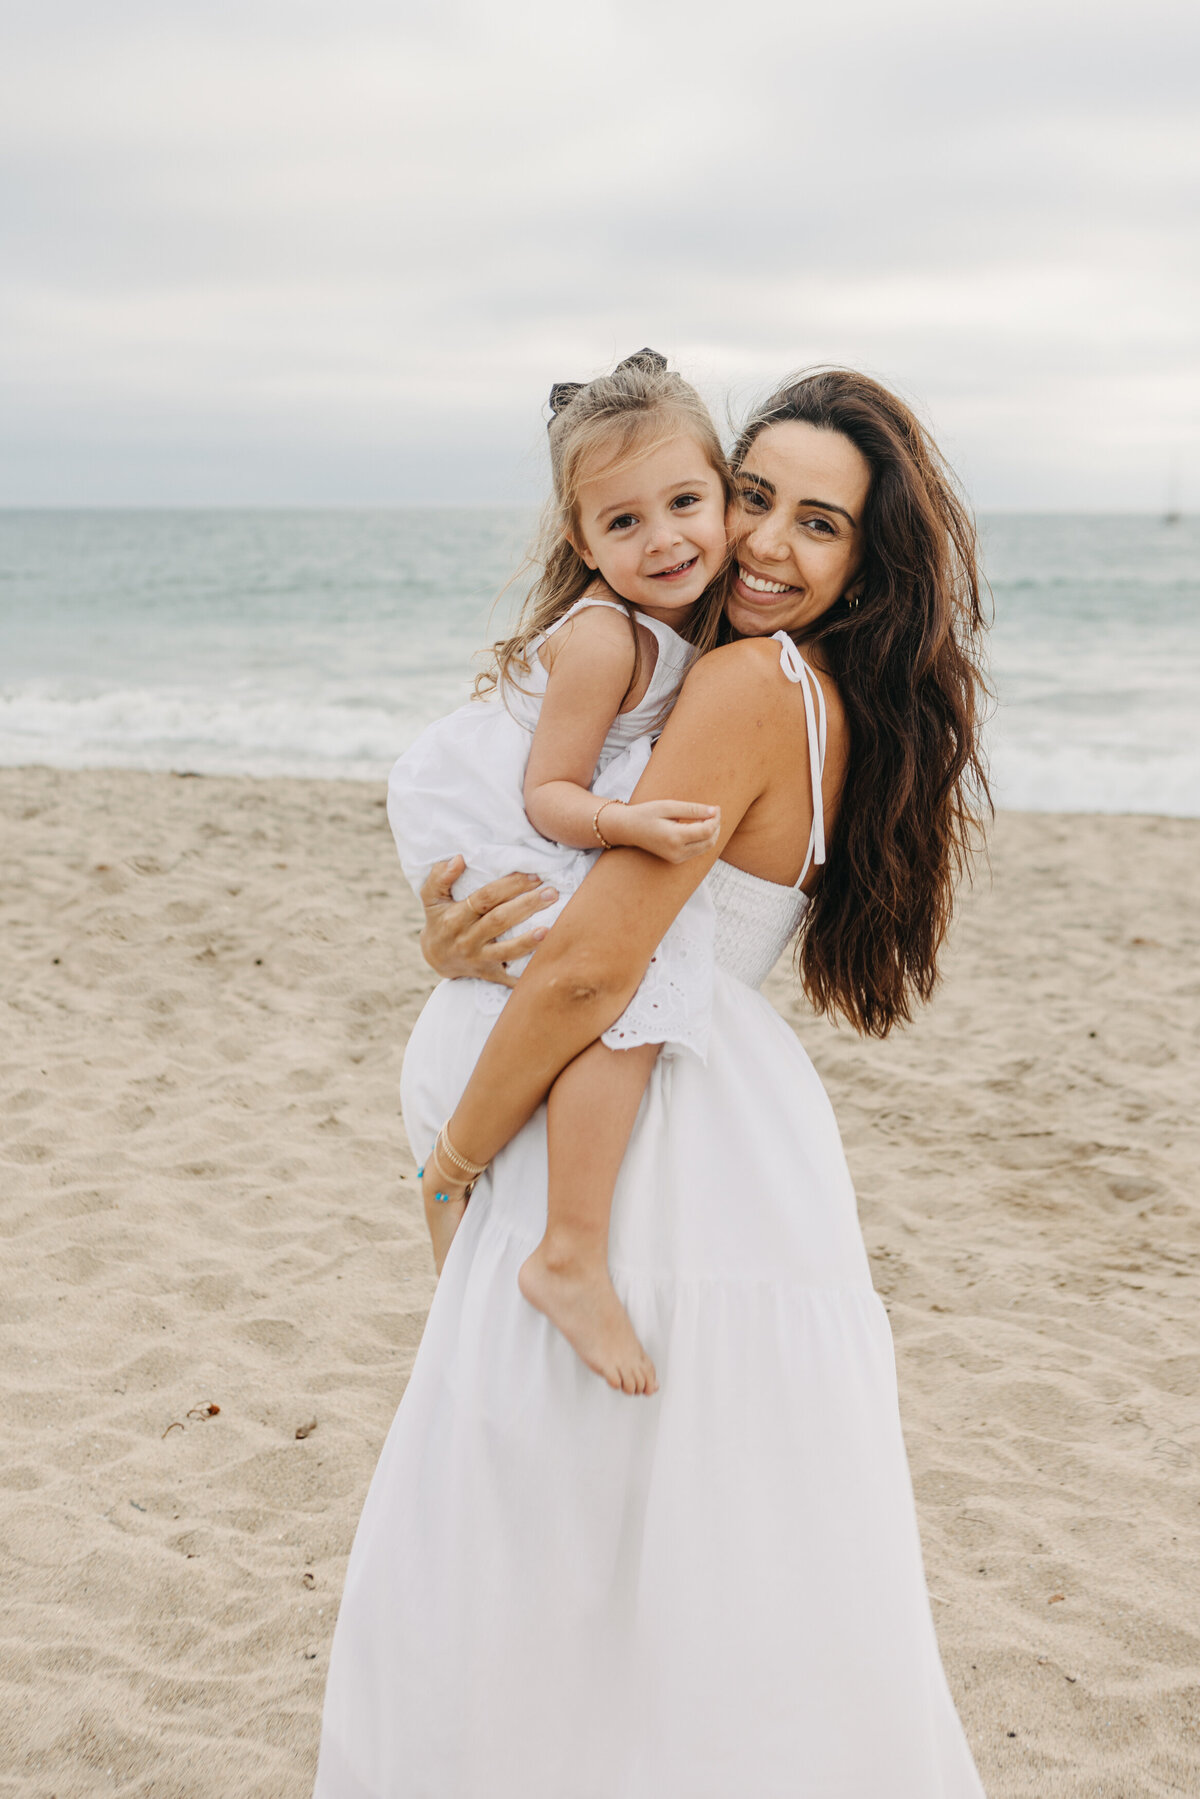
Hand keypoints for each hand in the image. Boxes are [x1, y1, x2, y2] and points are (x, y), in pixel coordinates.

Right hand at [418, 857, 557, 985]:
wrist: (436, 957)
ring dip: (529, 940)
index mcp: (456, 917)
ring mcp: (479, 959)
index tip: (534, 876)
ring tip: (550, 929)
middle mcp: (467, 939)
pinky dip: (527, 974)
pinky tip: (545, 962)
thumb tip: (459, 858)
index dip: (510, 886)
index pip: (486, 898)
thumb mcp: (431, 898)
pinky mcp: (489, 974)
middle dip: (527, 905)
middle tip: (552, 893)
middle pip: (500, 920)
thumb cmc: (439, 920)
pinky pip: (510, 976)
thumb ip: (439, 877)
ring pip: (507, 950)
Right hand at [602, 799, 720, 864]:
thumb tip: (714, 811)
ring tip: (707, 817)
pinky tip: (699, 826)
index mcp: (675, 837)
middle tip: (713, 811)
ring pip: (706, 847)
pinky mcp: (676, 860)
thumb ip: (692, 809)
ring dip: (712, 833)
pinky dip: (704, 839)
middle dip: (716, 826)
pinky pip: (699, 850)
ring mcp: (677, 858)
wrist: (628, 829)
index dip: (715, 818)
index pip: (707, 830)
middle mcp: (677, 852)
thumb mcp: (668, 806)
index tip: (716, 807)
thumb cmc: (647, 813)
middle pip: (710, 841)